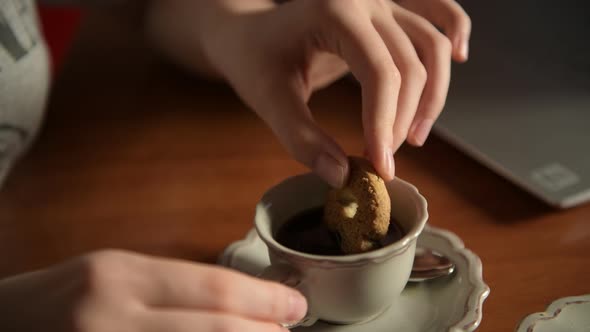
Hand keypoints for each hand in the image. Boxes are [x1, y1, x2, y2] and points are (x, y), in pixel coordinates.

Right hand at [0, 250, 305, 330]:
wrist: (0, 327)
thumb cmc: (59, 301)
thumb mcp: (114, 276)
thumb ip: (173, 287)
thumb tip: (239, 303)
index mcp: (119, 277)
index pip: (214, 287)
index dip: (265, 301)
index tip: (294, 307)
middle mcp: (113, 318)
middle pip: (217, 329)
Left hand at [146, 0, 470, 185]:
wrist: (248, 33)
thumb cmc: (254, 60)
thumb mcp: (267, 99)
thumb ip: (301, 139)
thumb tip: (342, 176)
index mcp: (334, 12)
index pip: (380, 72)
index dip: (385, 124)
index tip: (379, 165)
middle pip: (410, 64)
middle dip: (402, 119)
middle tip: (384, 159)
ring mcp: (380, 0)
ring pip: (431, 45)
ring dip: (432, 95)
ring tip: (414, 138)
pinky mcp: (386, 9)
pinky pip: (435, 11)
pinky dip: (453, 28)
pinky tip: (462, 54)